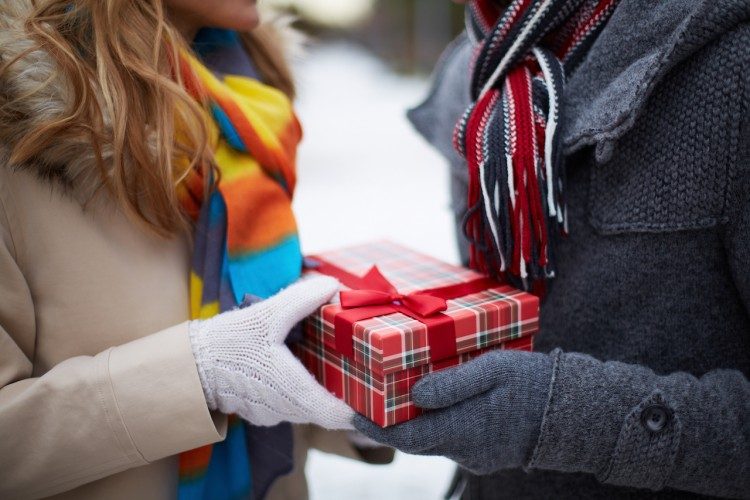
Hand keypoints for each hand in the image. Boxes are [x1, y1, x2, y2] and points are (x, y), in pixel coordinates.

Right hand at [189, 275, 353, 429]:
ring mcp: (271, 414)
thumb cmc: (229, 343)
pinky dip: (299, 391)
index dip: (359, 412)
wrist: (191, 364)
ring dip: (320, 391)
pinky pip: (289, 405)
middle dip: (343, 394)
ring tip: (335, 367)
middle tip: (360, 373)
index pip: (336, 414)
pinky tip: (301, 368)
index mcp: (292, 389)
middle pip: (325, 410)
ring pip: (307, 408)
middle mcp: (285, 409)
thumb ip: (301, 299)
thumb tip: (332, 285)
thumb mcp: (267, 314)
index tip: (375, 400)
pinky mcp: (260, 411)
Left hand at [353, 350, 553, 473]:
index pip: (404, 439)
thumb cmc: (533, 384)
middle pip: (416, 440)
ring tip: (405, 392)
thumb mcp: (493, 370)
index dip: (375, 427)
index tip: (352, 412)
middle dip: (392, 421)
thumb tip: (415, 393)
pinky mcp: (488, 453)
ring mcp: (477, 454)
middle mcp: (465, 449)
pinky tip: (440, 401)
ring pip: (435, 439)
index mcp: (462, 429)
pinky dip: (440, 423)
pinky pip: (454, 439)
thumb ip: (452, 383)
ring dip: (418, 420)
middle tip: (374, 396)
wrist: (575, 412)